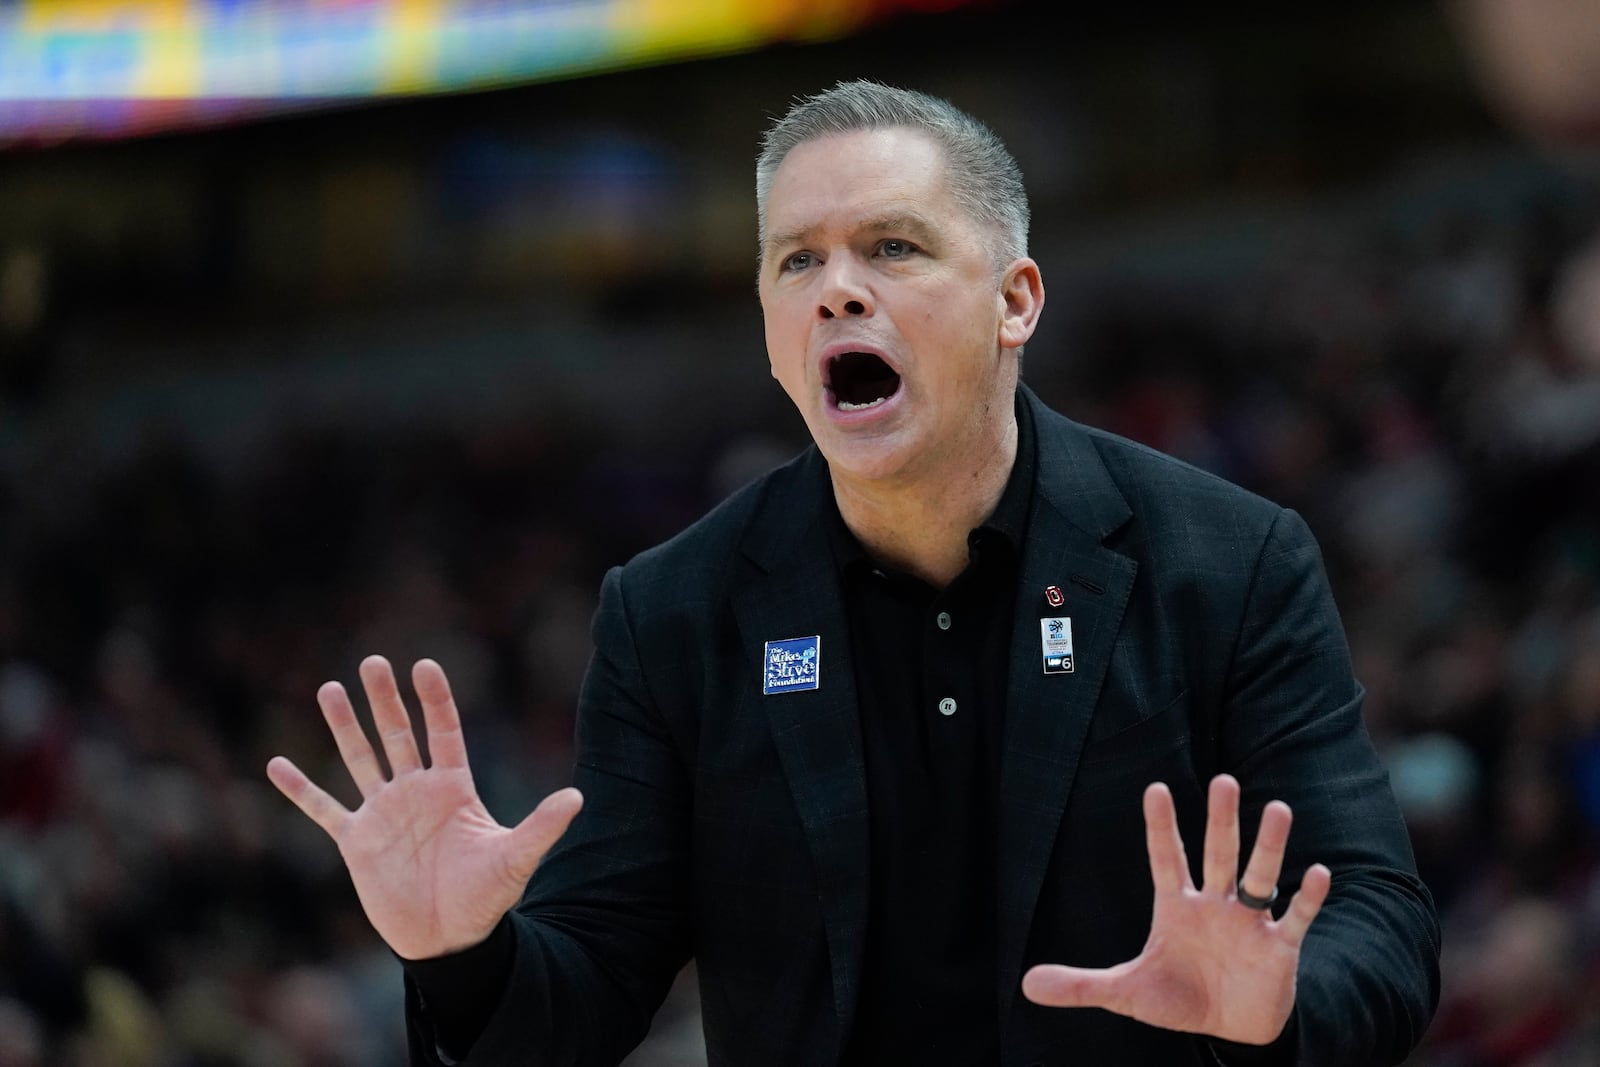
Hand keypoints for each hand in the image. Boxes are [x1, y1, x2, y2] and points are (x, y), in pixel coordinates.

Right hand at [266, 655, 582, 960]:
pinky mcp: (357, 841)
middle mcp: (416, 792)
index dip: (434, 700)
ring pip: (360, 759)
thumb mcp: (515, 859)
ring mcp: (384, 813)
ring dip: (345, 726)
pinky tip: (277, 765)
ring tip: (331, 688)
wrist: (449, 940)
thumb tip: (576, 798)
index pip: (443, 732)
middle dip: (384, 699)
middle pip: (397, 735)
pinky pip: (324, 809)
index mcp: (453, 788)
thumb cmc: (485, 897)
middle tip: (372, 661)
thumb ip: (541, 826)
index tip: (424, 665)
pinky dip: (301, 789)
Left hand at [1022, 774, 1329, 1045]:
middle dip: (1221, 820)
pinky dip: (1306, 898)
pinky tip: (1317, 872)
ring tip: (1279, 808)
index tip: (1155, 788)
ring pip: (1260, 876)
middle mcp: (1215, 905)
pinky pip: (1295, 918)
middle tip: (1224, 780)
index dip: (1161, 827)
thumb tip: (1026, 985)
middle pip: (1218, 854)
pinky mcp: (1279, 948)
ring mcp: (1249, 923)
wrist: (1229, 1032)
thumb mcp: (1127, 993)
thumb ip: (1081, 985)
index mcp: (1177, 907)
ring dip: (1269, 846)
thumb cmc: (1179, 998)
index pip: (1166, 859)